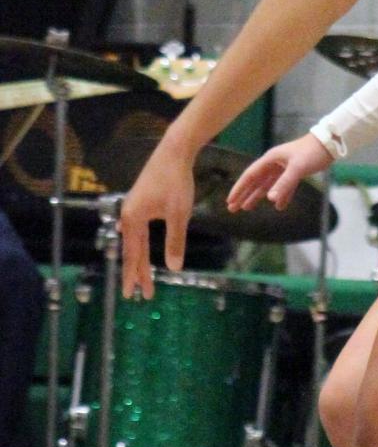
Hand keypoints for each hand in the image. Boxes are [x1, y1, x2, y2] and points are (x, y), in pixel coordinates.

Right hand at [119, 137, 198, 298]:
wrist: (173, 152)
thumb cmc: (176, 182)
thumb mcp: (179, 215)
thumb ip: (175, 241)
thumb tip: (174, 268)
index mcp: (133, 220)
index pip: (133, 255)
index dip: (134, 275)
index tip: (132, 294)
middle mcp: (128, 215)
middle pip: (133, 250)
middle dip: (138, 272)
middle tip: (141, 293)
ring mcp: (132, 207)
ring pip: (135, 240)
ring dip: (140, 258)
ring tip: (140, 274)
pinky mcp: (140, 201)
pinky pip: (136, 228)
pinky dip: (138, 241)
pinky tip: (134, 240)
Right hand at [228, 134, 330, 212]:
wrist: (330, 143)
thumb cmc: (312, 152)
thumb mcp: (298, 168)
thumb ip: (284, 184)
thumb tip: (270, 199)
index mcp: (271, 159)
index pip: (250, 175)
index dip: (239, 188)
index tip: (230, 200)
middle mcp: (275, 163)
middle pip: (255, 181)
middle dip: (244, 195)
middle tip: (233, 209)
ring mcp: (284, 167)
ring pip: (268, 185)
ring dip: (258, 196)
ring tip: (247, 208)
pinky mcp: (295, 171)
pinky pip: (284, 186)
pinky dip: (281, 196)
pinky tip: (279, 206)